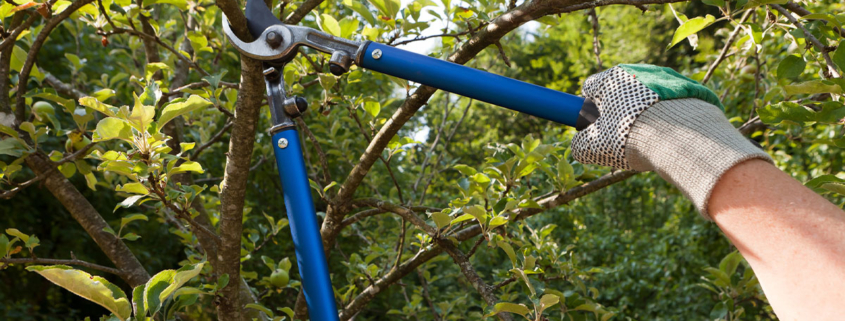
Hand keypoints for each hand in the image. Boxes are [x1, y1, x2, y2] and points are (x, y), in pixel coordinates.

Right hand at [570, 64, 769, 218]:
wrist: (682, 137)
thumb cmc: (630, 138)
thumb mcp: (594, 147)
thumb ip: (580, 144)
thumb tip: (580, 145)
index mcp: (611, 78)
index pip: (590, 87)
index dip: (589, 107)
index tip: (595, 125)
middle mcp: (638, 70)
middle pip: (621, 91)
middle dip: (620, 110)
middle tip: (624, 136)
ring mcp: (666, 77)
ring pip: (648, 96)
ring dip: (645, 112)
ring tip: (652, 138)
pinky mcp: (690, 88)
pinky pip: (672, 102)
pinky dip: (669, 115)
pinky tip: (672, 135)